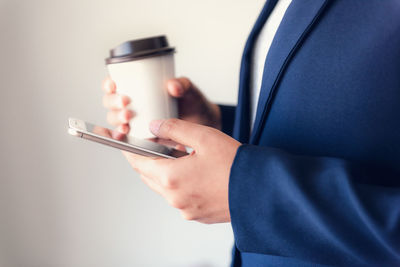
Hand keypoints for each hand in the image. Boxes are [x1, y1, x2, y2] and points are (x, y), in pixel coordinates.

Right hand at [101, 77, 221, 133]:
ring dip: (117, 121)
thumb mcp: (188, 90)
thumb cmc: (193, 103)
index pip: (116, 84)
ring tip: (128, 121)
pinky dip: (124, 138)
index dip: (109, 84)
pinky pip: (128, 139)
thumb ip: (182, 85)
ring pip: (117, 122)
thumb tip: (173, 86)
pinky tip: (126, 135)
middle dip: (113, 104)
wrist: (203, 123)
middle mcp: (134, 106)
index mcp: (139, 89)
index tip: (113, 85)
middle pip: (112, 104)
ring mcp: (137, 123)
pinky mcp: (143, 138)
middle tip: (125, 104)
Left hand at [122, 118, 240, 223]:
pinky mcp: (197, 214)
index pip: (137, 162)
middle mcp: (175, 198)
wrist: (261, 191)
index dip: (127, 148)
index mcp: (171, 178)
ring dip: (165, 171)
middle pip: (149, 175)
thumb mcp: (204, 137)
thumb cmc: (236, 165)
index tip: (116, 140)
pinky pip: (179, 197)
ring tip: (182, 155)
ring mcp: (186, 209)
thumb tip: (155, 126)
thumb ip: (174, 129)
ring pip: (164, 187)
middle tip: (156, 143)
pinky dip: (179, 183)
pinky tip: (194, 172)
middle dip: (148, 158)